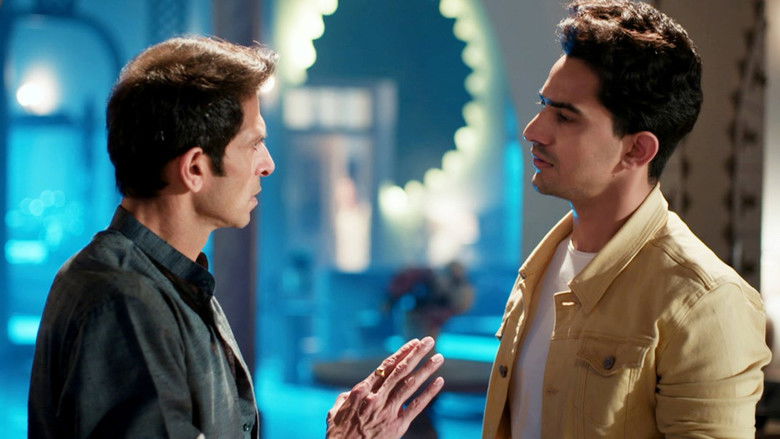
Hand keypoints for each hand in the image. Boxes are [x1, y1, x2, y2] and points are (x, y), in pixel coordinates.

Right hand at [326, 337, 444, 438]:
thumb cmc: (338, 435)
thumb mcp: (335, 412)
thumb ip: (345, 399)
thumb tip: (349, 393)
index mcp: (361, 390)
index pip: (386, 366)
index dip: (402, 353)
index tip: (413, 343)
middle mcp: (376, 397)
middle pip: (401, 371)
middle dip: (416, 354)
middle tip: (429, 341)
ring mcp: (387, 411)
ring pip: (410, 385)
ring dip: (426, 369)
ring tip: (439, 357)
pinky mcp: (397, 425)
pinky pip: (416, 406)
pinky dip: (429, 393)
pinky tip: (439, 382)